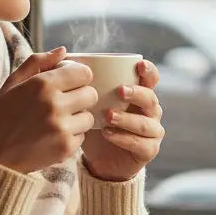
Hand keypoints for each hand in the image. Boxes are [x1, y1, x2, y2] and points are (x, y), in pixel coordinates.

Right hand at [0, 47, 98, 173]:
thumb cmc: (0, 117)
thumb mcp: (11, 84)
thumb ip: (37, 63)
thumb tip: (63, 51)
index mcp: (42, 84)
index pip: (84, 73)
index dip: (77, 76)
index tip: (68, 83)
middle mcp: (55, 104)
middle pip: (91, 94)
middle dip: (79, 96)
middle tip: (63, 104)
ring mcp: (62, 127)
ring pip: (89, 117)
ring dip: (77, 118)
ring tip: (56, 122)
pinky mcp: (66, 148)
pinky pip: (82, 136)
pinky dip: (71, 136)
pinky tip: (53, 136)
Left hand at [81, 59, 163, 181]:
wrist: (97, 159)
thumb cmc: (94, 124)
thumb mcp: (87, 102)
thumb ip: (81, 81)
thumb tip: (63, 55)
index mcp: (140, 94)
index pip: (151, 79)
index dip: (148, 71)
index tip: (138, 65)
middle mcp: (150, 111)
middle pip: (151, 99)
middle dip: (137, 93)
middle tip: (119, 90)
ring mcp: (152, 131)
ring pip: (146, 123)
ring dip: (127, 118)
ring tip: (108, 115)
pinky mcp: (149, 150)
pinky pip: (141, 144)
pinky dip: (124, 138)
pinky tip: (107, 133)